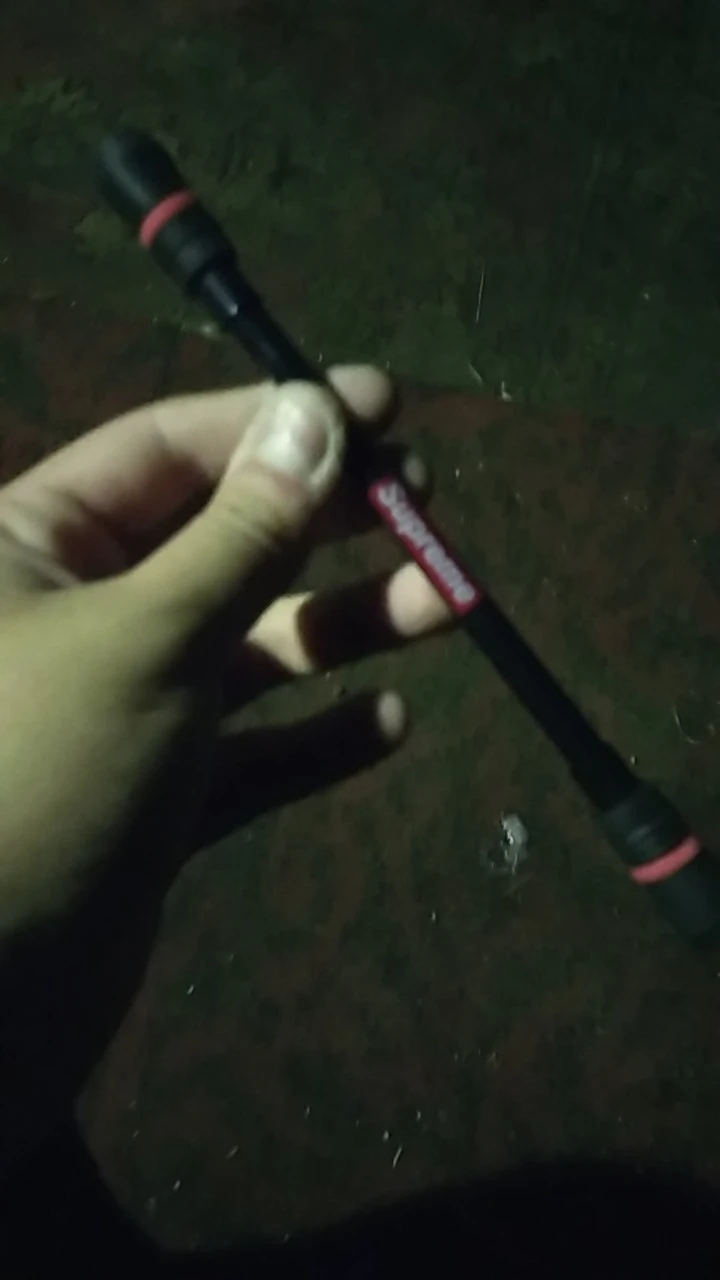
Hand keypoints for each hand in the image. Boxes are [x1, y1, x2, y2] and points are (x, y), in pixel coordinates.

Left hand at [0, 365, 446, 941]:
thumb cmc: (46, 775)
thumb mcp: (149, 633)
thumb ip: (240, 530)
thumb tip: (318, 412)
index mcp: (36, 545)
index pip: (168, 448)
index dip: (276, 422)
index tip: (378, 405)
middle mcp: (81, 613)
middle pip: (221, 541)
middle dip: (325, 523)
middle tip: (424, 502)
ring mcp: (125, 706)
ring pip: (250, 646)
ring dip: (345, 628)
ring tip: (444, 609)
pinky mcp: (162, 792)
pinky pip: (253, 750)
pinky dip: (317, 737)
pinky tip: (387, 726)